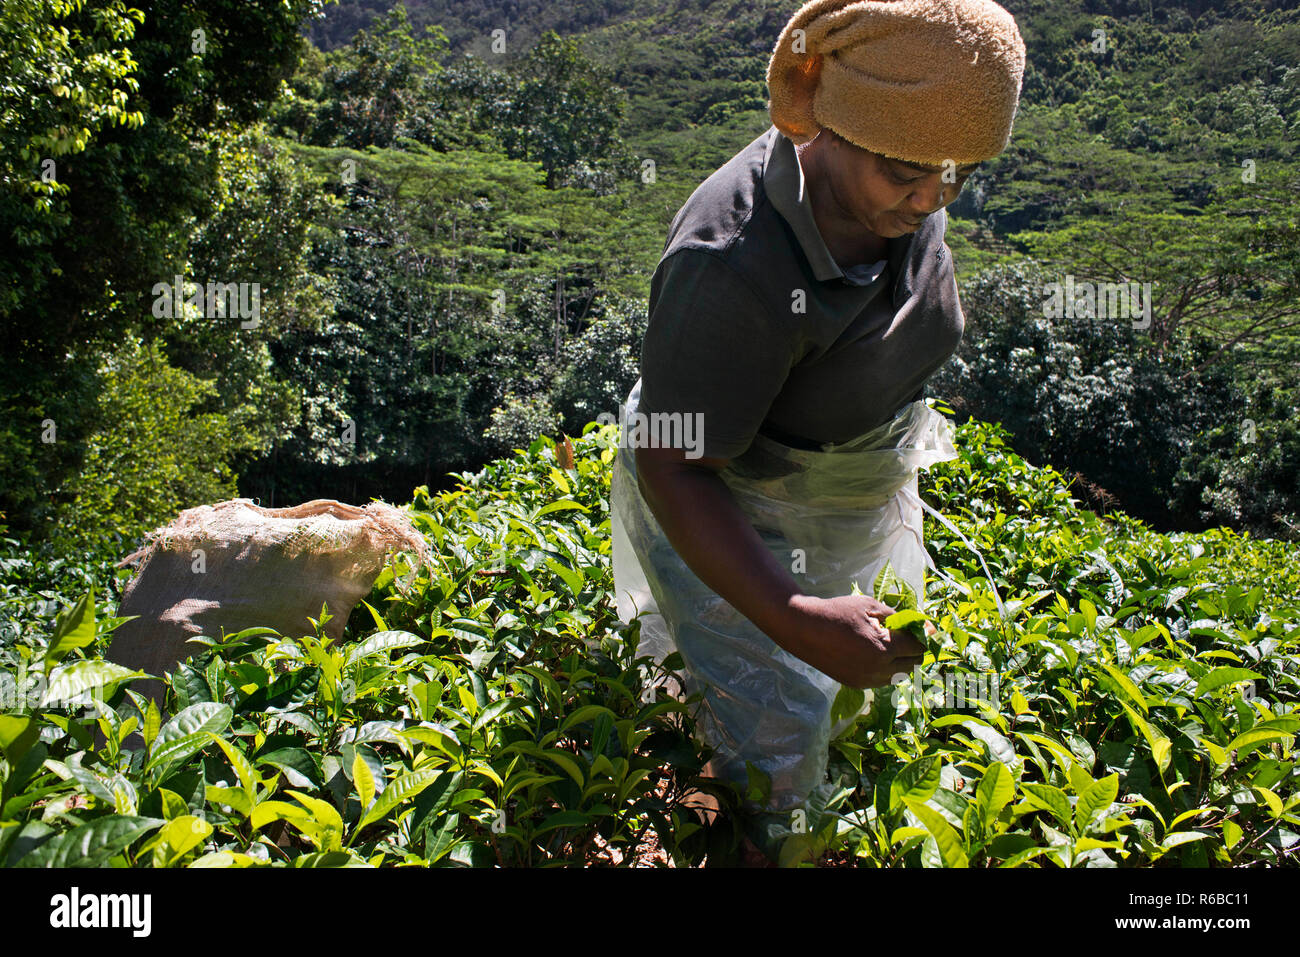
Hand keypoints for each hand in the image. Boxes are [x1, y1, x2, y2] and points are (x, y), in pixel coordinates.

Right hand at [783, 594, 925, 689]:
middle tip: (910, 636)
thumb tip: (922, 626)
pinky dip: (886, 670)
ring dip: (902, 662)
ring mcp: (866, 680)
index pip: (918, 647)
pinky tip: (878, 655)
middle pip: (912, 665)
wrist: (803, 628)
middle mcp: (877, 670)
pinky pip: (882, 681)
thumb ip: (897, 617)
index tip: (923, 628)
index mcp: (884, 649)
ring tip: (894, 646)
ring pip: (898, 676)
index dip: (924, 636)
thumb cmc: (837, 612)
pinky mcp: (855, 684)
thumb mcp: (869, 606)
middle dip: (915, 650)